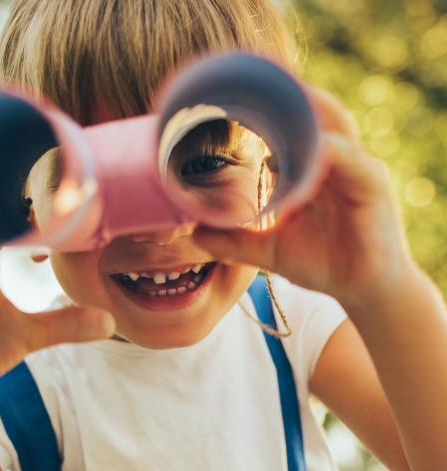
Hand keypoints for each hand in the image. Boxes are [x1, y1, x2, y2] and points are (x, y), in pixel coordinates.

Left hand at [194, 87, 414, 309]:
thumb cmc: (320, 262)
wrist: (361, 288)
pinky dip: (322, 152)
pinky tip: (296, 154)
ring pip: (331, 125)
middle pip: (314, 114)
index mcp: (313, 168)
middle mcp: (336, 160)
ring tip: (271, 101)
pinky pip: (347, 158)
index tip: (233, 97)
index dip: (268, 109)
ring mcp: (356, 168)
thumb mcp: (268, 248)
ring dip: (303, 113)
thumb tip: (194, 234)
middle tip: (247, 86)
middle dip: (285, 98)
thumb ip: (233, 240)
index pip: (293, 125)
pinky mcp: (372, 184)